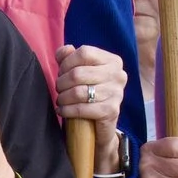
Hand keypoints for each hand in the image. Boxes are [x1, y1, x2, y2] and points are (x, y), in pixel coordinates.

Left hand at [56, 42, 128, 174]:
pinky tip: (62, 111)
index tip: (61, 73)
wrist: (100, 126)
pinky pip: (82, 108)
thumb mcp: (80, 72)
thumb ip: (70, 57)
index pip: (84, 53)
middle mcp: (118, 75)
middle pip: (78, 73)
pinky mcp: (111, 111)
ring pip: (78, 92)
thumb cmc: (89, 94)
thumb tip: (64, 50)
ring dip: (63, 97)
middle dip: (61, 82)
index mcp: (113, 61)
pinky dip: (67, 110)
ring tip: (60, 100)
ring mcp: (117, 93)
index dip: (67, 63)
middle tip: (58, 89)